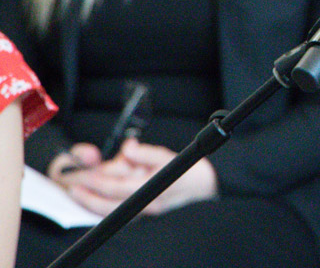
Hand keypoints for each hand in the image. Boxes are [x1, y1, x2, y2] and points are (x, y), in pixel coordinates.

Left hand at [53, 139, 217, 215]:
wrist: (207, 188)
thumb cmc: (190, 172)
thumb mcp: (166, 156)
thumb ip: (143, 152)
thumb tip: (127, 148)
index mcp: (150, 189)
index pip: (114, 187)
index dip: (94, 181)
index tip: (79, 176)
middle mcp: (145, 205)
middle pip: (107, 203)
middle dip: (87, 193)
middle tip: (71, 184)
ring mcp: (143, 211)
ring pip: (110, 209)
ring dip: (96, 197)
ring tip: (87, 184)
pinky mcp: (142, 211)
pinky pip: (117, 211)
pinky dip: (104, 204)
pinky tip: (95, 198)